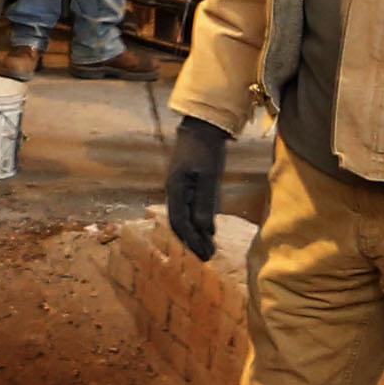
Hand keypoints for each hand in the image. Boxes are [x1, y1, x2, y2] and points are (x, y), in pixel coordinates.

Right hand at [163, 112, 229, 259]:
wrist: (202, 126)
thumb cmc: (206, 149)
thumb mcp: (209, 177)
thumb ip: (206, 203)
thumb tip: (204, 230)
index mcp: (175, 189)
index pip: (179, 223)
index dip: (192, 241)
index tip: (205, 255)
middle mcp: (174, 191)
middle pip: (179, 223)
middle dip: (192, 242)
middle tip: (208, 258)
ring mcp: (179, 187)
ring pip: (183, 217)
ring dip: (194, 234)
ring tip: (207, 248)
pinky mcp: (187, 184)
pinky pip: (188, 208)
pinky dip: (196, 222)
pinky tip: (207, 229)